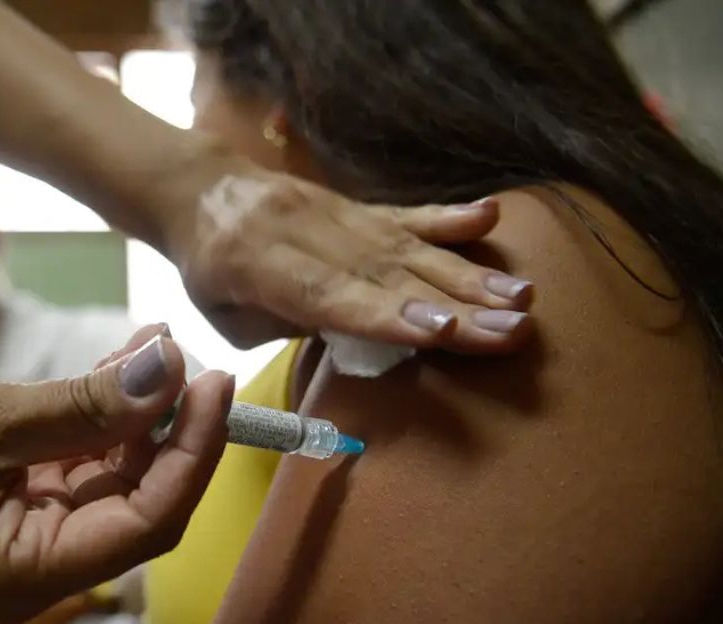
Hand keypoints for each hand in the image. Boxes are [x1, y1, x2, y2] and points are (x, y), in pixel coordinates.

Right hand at [0, 331, 232, 623]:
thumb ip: (85, 405)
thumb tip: (169, 371)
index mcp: (26, 575)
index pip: (147, 524)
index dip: (190, 454)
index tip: (213, 385)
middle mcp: (32, 568)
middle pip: (135, 501)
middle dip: (167, 427)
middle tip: (185, 355)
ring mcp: (18, 536)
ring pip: (106, 477)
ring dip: (133, 414)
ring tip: (153, 344)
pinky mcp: (4, 503)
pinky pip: (70, 463)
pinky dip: (94, 418)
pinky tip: (117, 367)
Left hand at [160, 149, 532, 350]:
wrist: (201, 189)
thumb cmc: (208, 270)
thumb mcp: (222, 314)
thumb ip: (282, 326)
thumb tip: (348, 335)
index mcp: (259, 266)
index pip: (334, 295)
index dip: (390, 315)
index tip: (445, 331)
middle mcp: (307, 233)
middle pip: (388, 274)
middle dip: (456, 306)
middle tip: (514, 331)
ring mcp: (338, 214)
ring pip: (408, 247)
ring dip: (469, 276)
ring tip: (522, 299)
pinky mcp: (357, 205)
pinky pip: (406, 214)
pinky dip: (449, 219)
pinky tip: (490, 218)